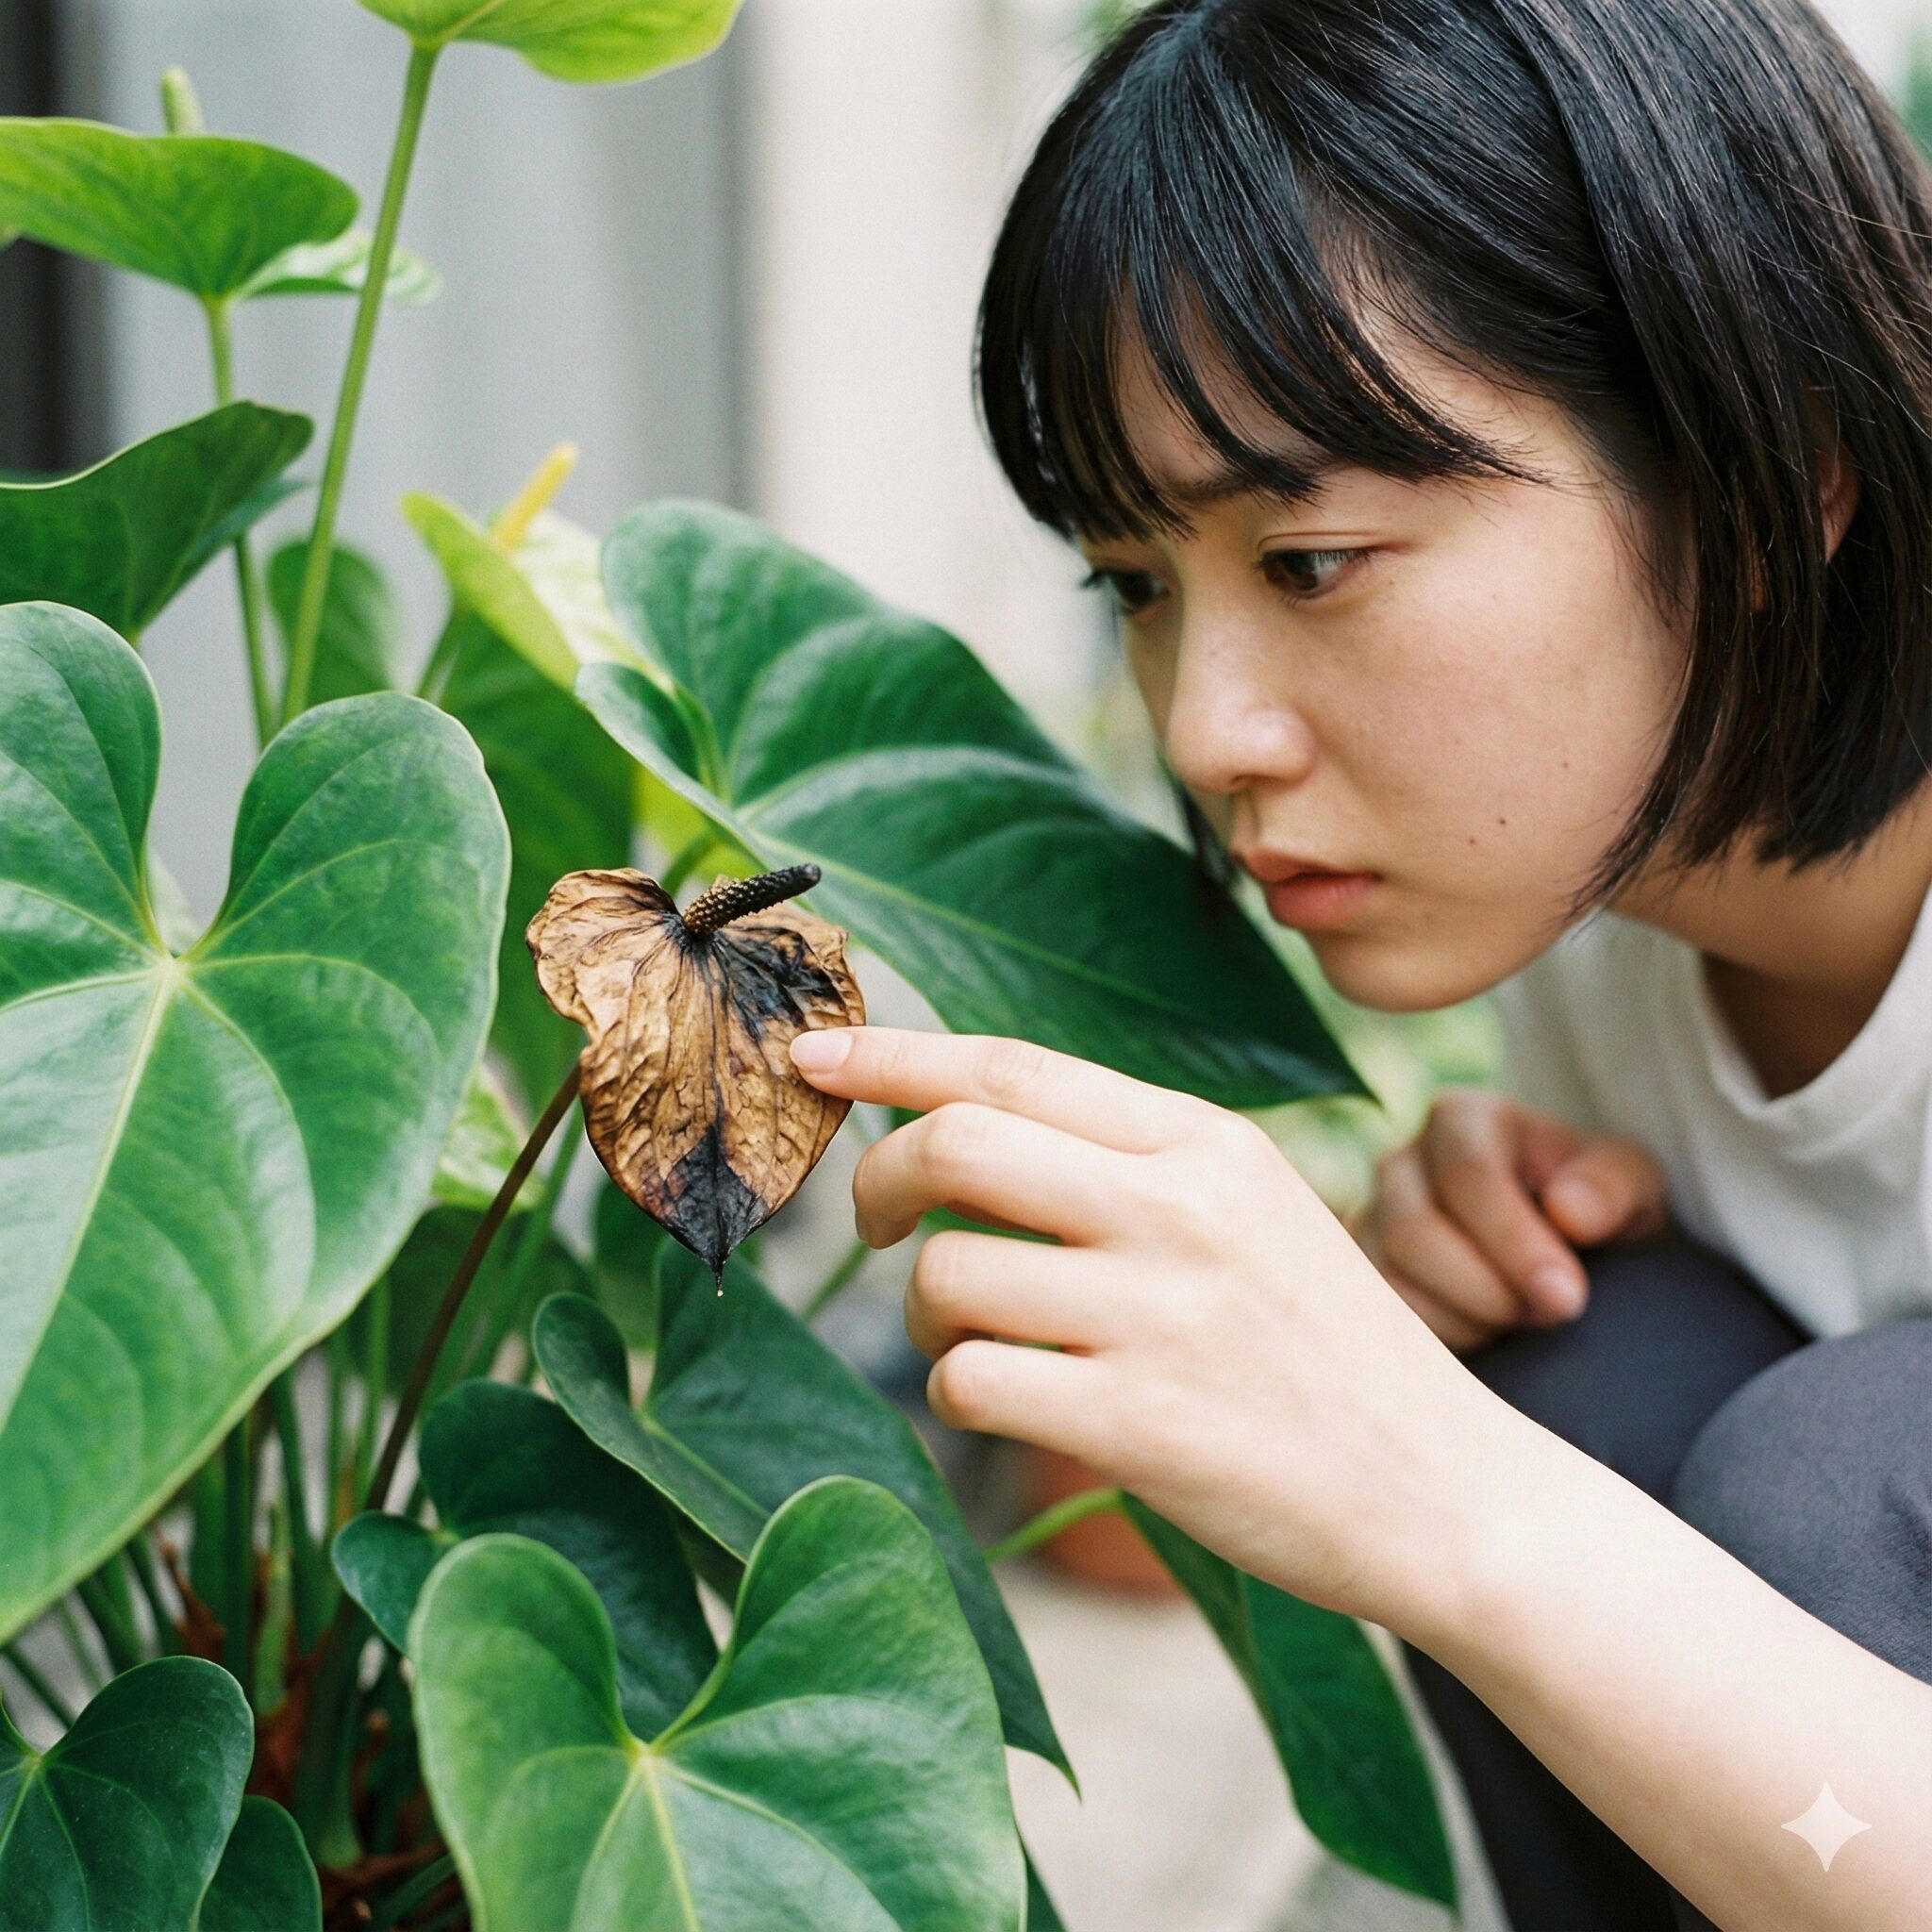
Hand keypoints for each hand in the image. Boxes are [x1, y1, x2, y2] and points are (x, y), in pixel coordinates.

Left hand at [789, 1026, 1527, 1626]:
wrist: (1443, 1491)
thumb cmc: (1326, 1348)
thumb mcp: (1252, 1209)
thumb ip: (1127, 1161)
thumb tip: (962, 1129)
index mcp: (1205, 1141)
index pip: (1013, 1065)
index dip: (893, 1056)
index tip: (811, 1055)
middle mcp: (1180, 1209)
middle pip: (956, 1145)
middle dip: (877, 1181)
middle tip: (870, 1221)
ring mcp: (1161, 1316)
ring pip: (945, 1275)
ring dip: (922, 1312)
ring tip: (975, 1339)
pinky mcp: (1140, 1425)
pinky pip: (970, 1383)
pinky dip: (961, 1394)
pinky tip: (1015, 1404)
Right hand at [1354, 1091, 1668, 1352]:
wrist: (1565, 1243)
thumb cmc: (1597, 1205)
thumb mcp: (1631, 1183)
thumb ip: (1611, 1188)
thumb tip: (1567, 1212)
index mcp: (1460, 1119)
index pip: (1466, 1177)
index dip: (1514, 1244)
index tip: (1567, 1299)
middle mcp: (1400, 1162)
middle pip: (1414, 1233)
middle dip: (1488, 1292)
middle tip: (1551, 1316)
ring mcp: (1370, 1220)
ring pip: (1389, 1282)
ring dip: (1465, 1322)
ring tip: (1522, 1323)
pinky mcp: (1362, 1276)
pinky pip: (1379, 1321)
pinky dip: (1438, 1342)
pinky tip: (1487, 1337)